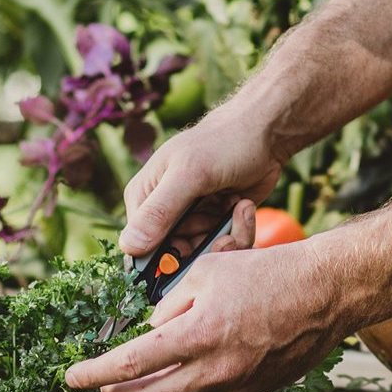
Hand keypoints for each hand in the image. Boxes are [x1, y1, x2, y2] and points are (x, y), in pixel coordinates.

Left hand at [65, 239, 345, 391]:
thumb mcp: (209, 271)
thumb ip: (172, 304)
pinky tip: (184, 367)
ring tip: (138, 374)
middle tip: (99, 383)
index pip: (130, 364)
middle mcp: (214, 369)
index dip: (93, 374)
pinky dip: (185, 386)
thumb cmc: (269, 273)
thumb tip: (152, 329)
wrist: (325, 293)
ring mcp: (234, 387)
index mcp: (198, 334)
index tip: (71, 377)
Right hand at [119, 106, 282, 255]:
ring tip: (234, 208)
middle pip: (175, 255)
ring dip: (224, 238)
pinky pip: (221, 245)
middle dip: (203, 247)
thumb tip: (127, 247)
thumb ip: (159, 211)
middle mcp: (163, 211)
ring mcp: (190, 217)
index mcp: (143, 197)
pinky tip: (241, 207)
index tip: (191, 250)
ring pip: (202, 253)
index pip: (140, 248)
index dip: (165, 258)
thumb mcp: (189, 175)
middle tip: (220, 224)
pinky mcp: (214, 221)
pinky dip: (236, 232)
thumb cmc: (223, 144)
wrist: (263, 133)